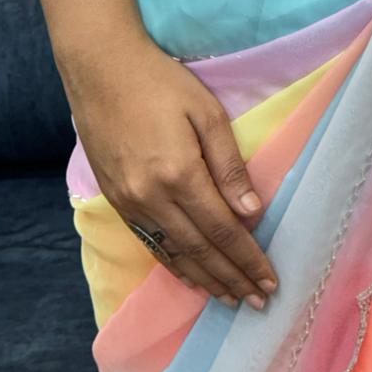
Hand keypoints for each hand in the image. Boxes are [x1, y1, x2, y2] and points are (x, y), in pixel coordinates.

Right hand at [63, 34, 277, 309]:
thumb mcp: (205, 111)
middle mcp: (151, 198)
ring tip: (231, 298)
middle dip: (231, 278)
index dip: (248, 258)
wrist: (101, 70)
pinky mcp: (116, 200)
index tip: (270, 280)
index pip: (221, 230)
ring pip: (174, 253)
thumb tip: (251, 211)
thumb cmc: (161, 82)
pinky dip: (175, 265)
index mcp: (178, 174)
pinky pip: (151, 243)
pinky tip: (191, 276)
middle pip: (199, 250)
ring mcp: (129, 203)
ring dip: (205, 280)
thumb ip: (228, 163)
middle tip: (259, 301)